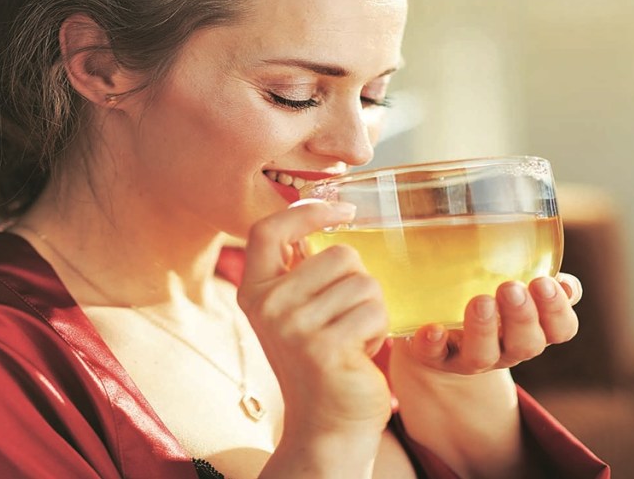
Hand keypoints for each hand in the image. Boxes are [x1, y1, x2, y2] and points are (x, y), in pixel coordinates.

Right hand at [239, 200, 391, 437]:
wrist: (327, 425)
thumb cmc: (320, 361)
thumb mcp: (297, 311)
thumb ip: (301, 270)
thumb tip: (333, 210)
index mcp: (255, 291)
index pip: (268, 230)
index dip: (306, 211)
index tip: (342, 209)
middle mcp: (267, 305)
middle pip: (340, 254)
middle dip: (358, 281)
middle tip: (345, 318)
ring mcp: (293, 326)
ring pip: (364, 283)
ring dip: (372, 311)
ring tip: (352, 338)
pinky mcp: (324, 347)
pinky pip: (374, 312)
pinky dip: (379, 332)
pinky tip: (360, 354)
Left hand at [399, 274, 581, 373]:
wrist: (439, 337)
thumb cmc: (487, 302)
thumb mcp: (514, 290)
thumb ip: (538, 275)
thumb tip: (563, 280)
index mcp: (531, 330)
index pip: (561, 330)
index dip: (557, 310)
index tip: (544, 282)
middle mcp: (505, 349)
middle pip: (526, 345)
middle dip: (521, 317)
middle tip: (510, 288)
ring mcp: (469, 358)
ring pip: (483, 355)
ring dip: (483, 329)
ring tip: (480, 301)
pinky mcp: (434, 358)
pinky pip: (433, 356)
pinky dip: (432, 344)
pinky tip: (432, 329)